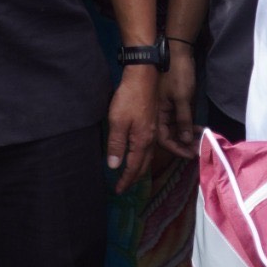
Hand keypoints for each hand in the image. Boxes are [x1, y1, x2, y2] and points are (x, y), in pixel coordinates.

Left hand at [107, 66, 160, 190]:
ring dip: (140, 167)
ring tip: (132, 174)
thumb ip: (116, 144)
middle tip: (125, 186)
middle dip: (134, 177)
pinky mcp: (151, 122)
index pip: (134, 167)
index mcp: (142, 141)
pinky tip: (138, 152)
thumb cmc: (129, 98)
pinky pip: (148, 146)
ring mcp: (152, 130)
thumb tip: (114, 166)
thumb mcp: (118, 122)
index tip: (119, 190)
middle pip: (144, 164)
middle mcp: (150, 138)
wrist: (143, 76)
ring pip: (148, 155)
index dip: (126, 180)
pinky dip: (143, 156)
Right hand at [157, 48, 199, 158]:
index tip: (190, 155)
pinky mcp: (176, 102)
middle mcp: (161, 113)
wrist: (177, 51)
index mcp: (157, 113)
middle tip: (198, 150)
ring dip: (188, 136)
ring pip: (177, 129)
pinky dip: (190, 125)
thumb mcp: (182, 98)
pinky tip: (200, 129)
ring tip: (201, 142)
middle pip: (170, 136)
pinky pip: (181, 119)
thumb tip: (185, 140)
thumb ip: (183, 119)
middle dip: (184, 145)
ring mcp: (168, 108)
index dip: (176, 148)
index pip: (164, 139)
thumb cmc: (177, 74)